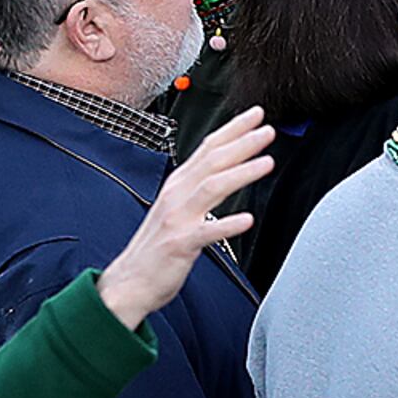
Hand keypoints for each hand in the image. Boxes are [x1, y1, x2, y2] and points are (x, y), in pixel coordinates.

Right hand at [96, 107, 278, 324]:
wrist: (129, 281)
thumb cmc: (157, 246)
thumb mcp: (176, 207)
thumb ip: (199, 187)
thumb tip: (227, 168)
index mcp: (178, 184)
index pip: (208, 148)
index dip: (232, 129)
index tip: (256, 115)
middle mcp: (177, 195)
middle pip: (212, 161)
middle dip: (242, 143)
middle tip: (267, 130)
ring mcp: (177, 218)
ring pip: (211, 188)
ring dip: (241, 173)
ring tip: (267, 163)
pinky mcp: (179, 244)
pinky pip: (206, 232)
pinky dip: (227, 224)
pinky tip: (247, 219)